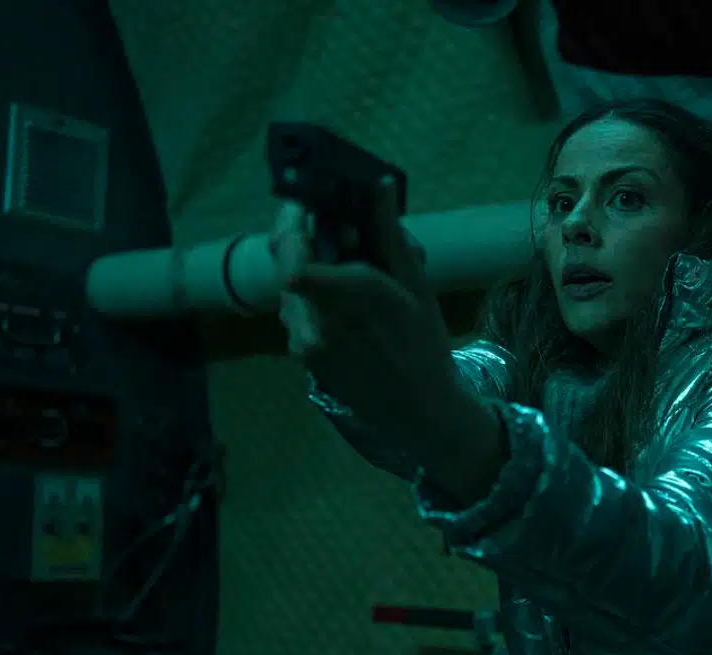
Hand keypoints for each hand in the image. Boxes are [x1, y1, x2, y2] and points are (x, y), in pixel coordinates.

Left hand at [273, 179, 465, 457]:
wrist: (419, 411)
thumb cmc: (425, 346)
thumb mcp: (417, 287)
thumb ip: (389, 236)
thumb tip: (379, 185)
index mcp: (346, 296)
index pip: (288, 249)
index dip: (290, 221)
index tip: (310, 205)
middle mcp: (313, 319)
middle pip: (286, 263)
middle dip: (306, 240)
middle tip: (340, 235)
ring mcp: (303, 341)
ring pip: (290, 288)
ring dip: (310, 270)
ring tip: (350, 272)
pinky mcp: (302, 356)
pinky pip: (297, 312)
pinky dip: (314, 298)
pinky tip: (347, 305)